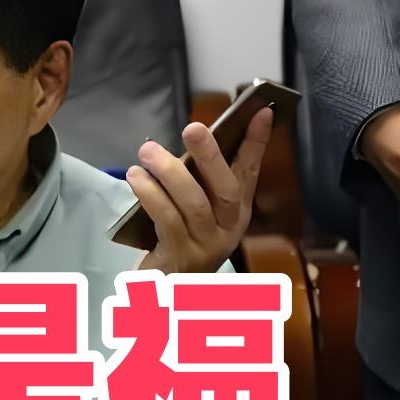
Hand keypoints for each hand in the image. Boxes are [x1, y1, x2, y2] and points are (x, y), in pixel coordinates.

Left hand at [127, 106, 272, 274]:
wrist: (162, 288)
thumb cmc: (177, 237)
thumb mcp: (193, 207)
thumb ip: (197, 178)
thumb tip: (194, 136)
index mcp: (236, 212)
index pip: (250, 172)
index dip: (256, 142)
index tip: (262, 111)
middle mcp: (228, 229)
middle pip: (226, 189)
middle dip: (211, 155)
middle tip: (193, 127)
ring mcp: (206, 246)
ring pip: (194, 204)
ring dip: (170, 173)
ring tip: (147, 152)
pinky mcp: (180, 257)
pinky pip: (167, 220)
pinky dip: (151, 195)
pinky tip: (136, 177)